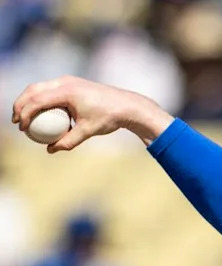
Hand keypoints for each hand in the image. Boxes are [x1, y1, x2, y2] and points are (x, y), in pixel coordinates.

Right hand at [11, 76, 173, 152]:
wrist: (126, 105)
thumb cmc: (108, 118)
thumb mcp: (88, 131)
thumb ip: (68, 141)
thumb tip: (50, 150)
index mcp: (67, 91)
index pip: (37, 100)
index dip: (25, 113)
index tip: (22, 128)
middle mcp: (65, 82)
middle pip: (33, 90)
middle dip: (20, 104)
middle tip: (16, 121)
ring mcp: (68, 80)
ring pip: (39, 87)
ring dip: (28, 100)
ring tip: (23, 117)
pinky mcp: (71, 82)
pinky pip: (50, 89)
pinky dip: (41, 99)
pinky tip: (40, 113)